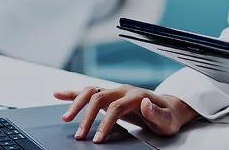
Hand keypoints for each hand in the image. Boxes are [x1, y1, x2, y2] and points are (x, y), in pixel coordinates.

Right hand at [54, 84, 198, 141]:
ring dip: (76, 103)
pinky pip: (88, 92)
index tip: (97, 138)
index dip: (104, 123)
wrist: (169, 109)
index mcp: (135, 95)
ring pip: (90, 92)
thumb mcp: (168, 120)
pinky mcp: (109, 96)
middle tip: (79, 135)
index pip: (115, 107)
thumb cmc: (168, 117)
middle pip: (98, 98)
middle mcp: (122, 90)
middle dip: (86, 117)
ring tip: (65, 118)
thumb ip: (156, 113)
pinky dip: (72, 93)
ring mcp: (115, 91)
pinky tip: (58, 94)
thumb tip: (144, 103)